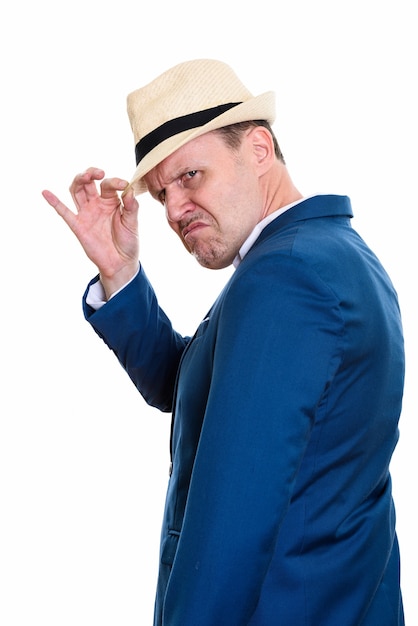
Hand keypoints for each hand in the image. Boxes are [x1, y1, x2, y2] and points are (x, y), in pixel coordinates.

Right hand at [42, 167, 138, 298]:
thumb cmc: (128, 242)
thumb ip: (132, 206)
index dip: (115, 182)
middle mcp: (97, 204)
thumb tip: (129, 190)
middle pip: (88, 183)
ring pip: (76, 191)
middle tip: (99, 173)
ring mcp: (86, 214)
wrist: (120, 263)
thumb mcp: (132, 223)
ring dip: (78, 181)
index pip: (108, 185)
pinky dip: (54, 202)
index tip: (123, 185)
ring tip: (86, 176)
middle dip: (92, 174)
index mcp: (111, 201)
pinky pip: (64, 212)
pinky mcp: (78, 225)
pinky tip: (46, 192)